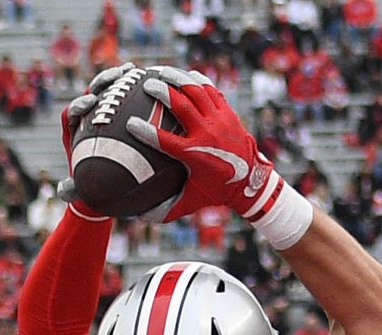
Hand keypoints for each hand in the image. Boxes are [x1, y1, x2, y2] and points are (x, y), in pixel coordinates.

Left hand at [58, 63, 142, 201]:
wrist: (110, 189)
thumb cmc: (95, 189)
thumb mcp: (85, 192)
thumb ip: (73, 190)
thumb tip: (62, 191)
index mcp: (75, 133)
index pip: (72, 113)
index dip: (79, 105)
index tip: (89, 103)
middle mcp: (89, 121)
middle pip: (91, 94)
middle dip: (100, 83)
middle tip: (112, 79)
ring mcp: (106, 116)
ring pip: (111, 92)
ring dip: (119, 78)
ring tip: (132, 70)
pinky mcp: (122, 116)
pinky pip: (130, 101)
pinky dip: (138, 92)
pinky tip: (154, 85)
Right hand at [125, 68, 285, 224]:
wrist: (251, 181)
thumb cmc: (216, 192)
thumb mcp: (190, 202)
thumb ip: (164, 209)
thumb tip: (137, 217)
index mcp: (194, 155)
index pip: (164, 140)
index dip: (145, 131)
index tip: (130, 123)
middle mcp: (207, 134)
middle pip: (180, 106)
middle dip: (161, 91)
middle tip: (146, 84)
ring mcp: (219, 120)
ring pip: (196, 91)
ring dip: (178, 78)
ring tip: (161, 71)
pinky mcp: (228, 113)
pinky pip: (211, 90)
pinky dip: (197, 80)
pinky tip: (184, 74)